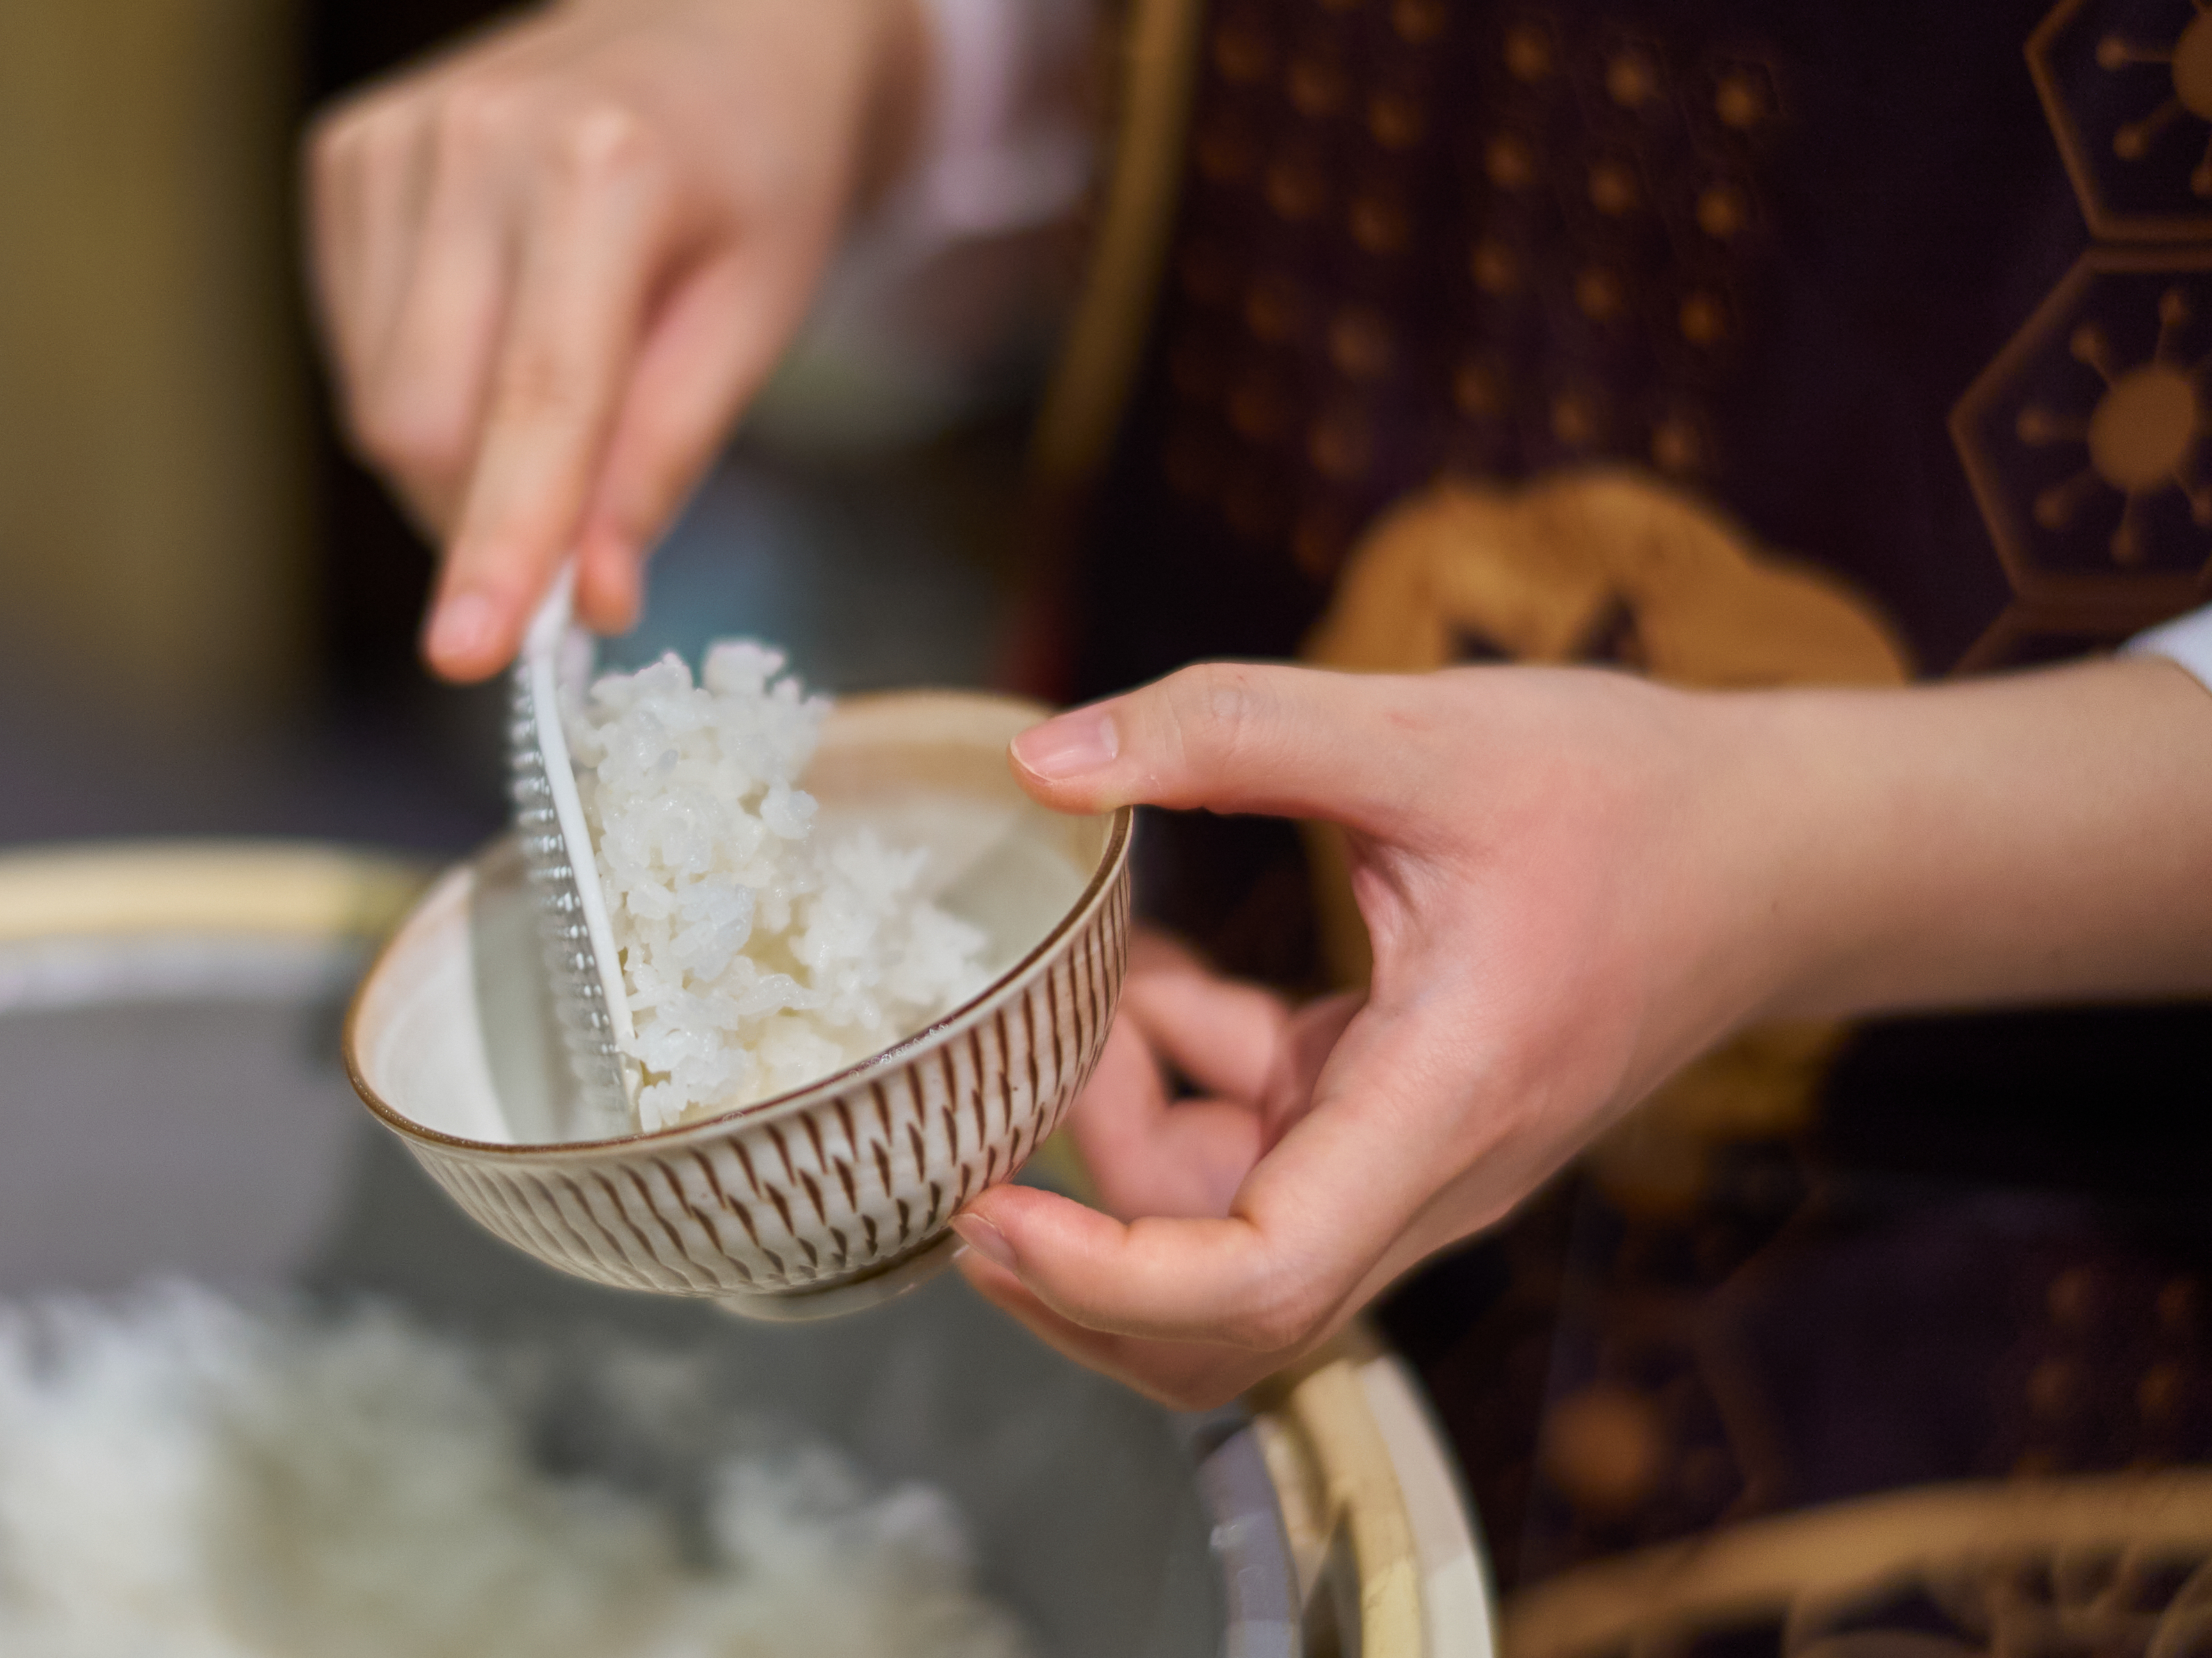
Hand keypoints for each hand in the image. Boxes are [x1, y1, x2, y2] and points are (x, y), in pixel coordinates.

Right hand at [304, 0, 926, 679]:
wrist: (719, 29)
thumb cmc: (757, 176)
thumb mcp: (759, 314)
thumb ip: (667, 455)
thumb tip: (592, 601)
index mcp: (602, 169)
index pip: (534, 401)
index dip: (500, 542)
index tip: (466, 657)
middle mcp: (476, 138)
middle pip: (422, 419)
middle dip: (487, 511)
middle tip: (577, 518)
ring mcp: (393, 140)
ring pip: (374, 400)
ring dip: (456, 452)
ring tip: (555, 387)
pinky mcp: (345, 154)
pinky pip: (353, 346)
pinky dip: (421, 383)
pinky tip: (497, 325)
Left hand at [952, 656, 2211, 1407]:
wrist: (1782, 851)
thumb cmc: (1635, 794)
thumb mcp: (1427, 730)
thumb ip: (1232, 730)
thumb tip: (1041, 758)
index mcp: (1442, 1108)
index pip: (1258, 1281)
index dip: (1104, 1277)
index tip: (992, 1207)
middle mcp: (1427, 1179)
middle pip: (1220, 1316)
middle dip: (1076, 1254)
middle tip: (974, 1145)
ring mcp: (1411, 1169)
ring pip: (1221, 1245)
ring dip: (1120, 1147)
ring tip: (1074, 1007)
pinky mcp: (1395, 1130)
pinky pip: (1256, 1162)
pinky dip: (1180, 1091)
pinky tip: (1158, 983)